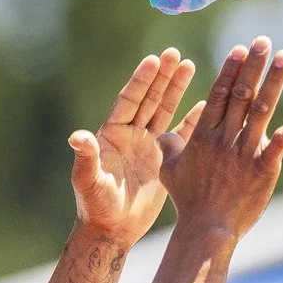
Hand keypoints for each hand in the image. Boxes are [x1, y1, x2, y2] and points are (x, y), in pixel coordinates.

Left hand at [69, 48, 197, 244]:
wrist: (112, 229)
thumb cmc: (95, 206)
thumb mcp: (89, 181)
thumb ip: (85, 157)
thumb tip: (76, 137)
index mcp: (112, 134)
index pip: (129, 101)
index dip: (140, 81)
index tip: (152, 60)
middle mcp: (130, 135)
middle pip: (148, 99)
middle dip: (161, 76)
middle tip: (174, 53)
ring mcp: (147, 145)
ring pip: (163, 110)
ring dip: (175, 88)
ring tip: (189, 64)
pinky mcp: (163, 159)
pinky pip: (180, 134)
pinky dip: (192, 120)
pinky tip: (206, 103)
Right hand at [158, 37, 282, 237]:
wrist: (207, 228)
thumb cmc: (187, 200)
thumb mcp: (169, 170)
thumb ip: (169, 146)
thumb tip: (161, 133)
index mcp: (203, 136)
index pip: (218, 95)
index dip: (230, 70)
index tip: (240, 49)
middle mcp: (225, 138)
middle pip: (241, 94)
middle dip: (253, 66)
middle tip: (263, 41)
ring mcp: (245, 152)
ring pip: (262, 109)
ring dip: (275, 81)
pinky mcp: (264, 167)